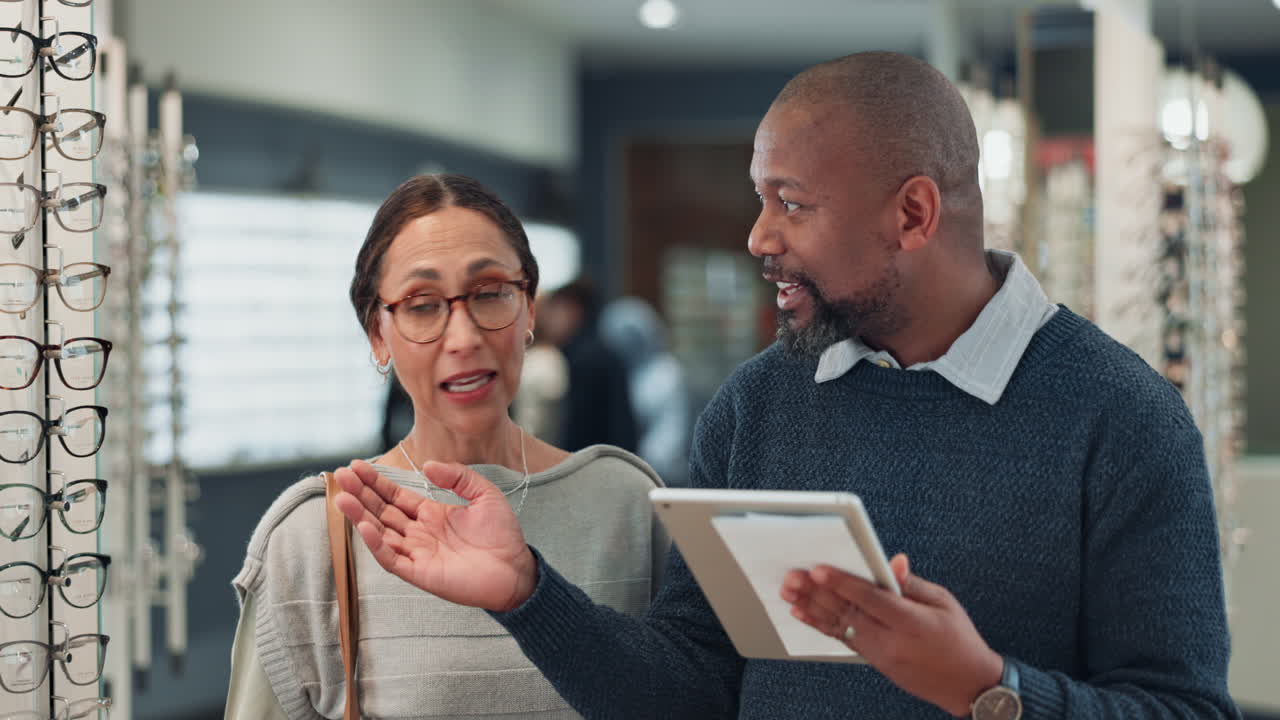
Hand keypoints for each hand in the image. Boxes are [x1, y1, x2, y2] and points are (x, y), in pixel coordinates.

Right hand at [333, 459, 537, 611]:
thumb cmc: (503, 535)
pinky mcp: (419, 573)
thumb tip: (427, 466)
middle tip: (342, 475)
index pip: (395, 496)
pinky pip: (391, 558)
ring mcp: (416, 553)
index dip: (376, 482)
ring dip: (360, 516)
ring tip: (342, 497)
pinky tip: (365, 526)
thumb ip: (458, 476)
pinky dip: (376, 544)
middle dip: (361, 493)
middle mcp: (419, 533)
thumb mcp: (484, 494)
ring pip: (380, 533)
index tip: (357, 466)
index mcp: (431, 514)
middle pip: (382, 511)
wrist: (516, 569)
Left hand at [781, 554, 1002, 717]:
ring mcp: (882, 655)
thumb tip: (891, 562)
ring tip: (789, 593)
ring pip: (840, 627)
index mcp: (912, 623)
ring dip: (812, 608)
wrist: (967, 684)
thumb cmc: (959, 638)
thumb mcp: (943, 603)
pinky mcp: (876, 662)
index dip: (843, 584)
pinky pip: (844, 640)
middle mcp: (892, 641)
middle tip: (793, 577)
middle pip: (848, 613)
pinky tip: (802, 614)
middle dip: (817, 594)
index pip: (871, 600)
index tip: (818, 570)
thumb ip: (912, 584)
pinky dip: (822, 625)